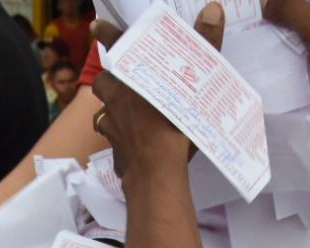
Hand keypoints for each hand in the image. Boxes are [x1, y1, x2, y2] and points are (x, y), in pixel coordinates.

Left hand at [88, 4, 225, 180]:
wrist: (156, 169)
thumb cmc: (174, 123)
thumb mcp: (194, 84)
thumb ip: (203, 45)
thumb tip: (213, 8)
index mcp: (132, 77)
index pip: (116, 47)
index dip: (106, 35)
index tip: (96, 26)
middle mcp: (117, 97)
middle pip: (103, 82)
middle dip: (110, 80)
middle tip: (122, 81)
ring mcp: (112, 123)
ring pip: (103, 109)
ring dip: (110, 107)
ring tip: (124, 111)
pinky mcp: (114, 146)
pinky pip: (110, 136)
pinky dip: (116, 135)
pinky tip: (126, 139)